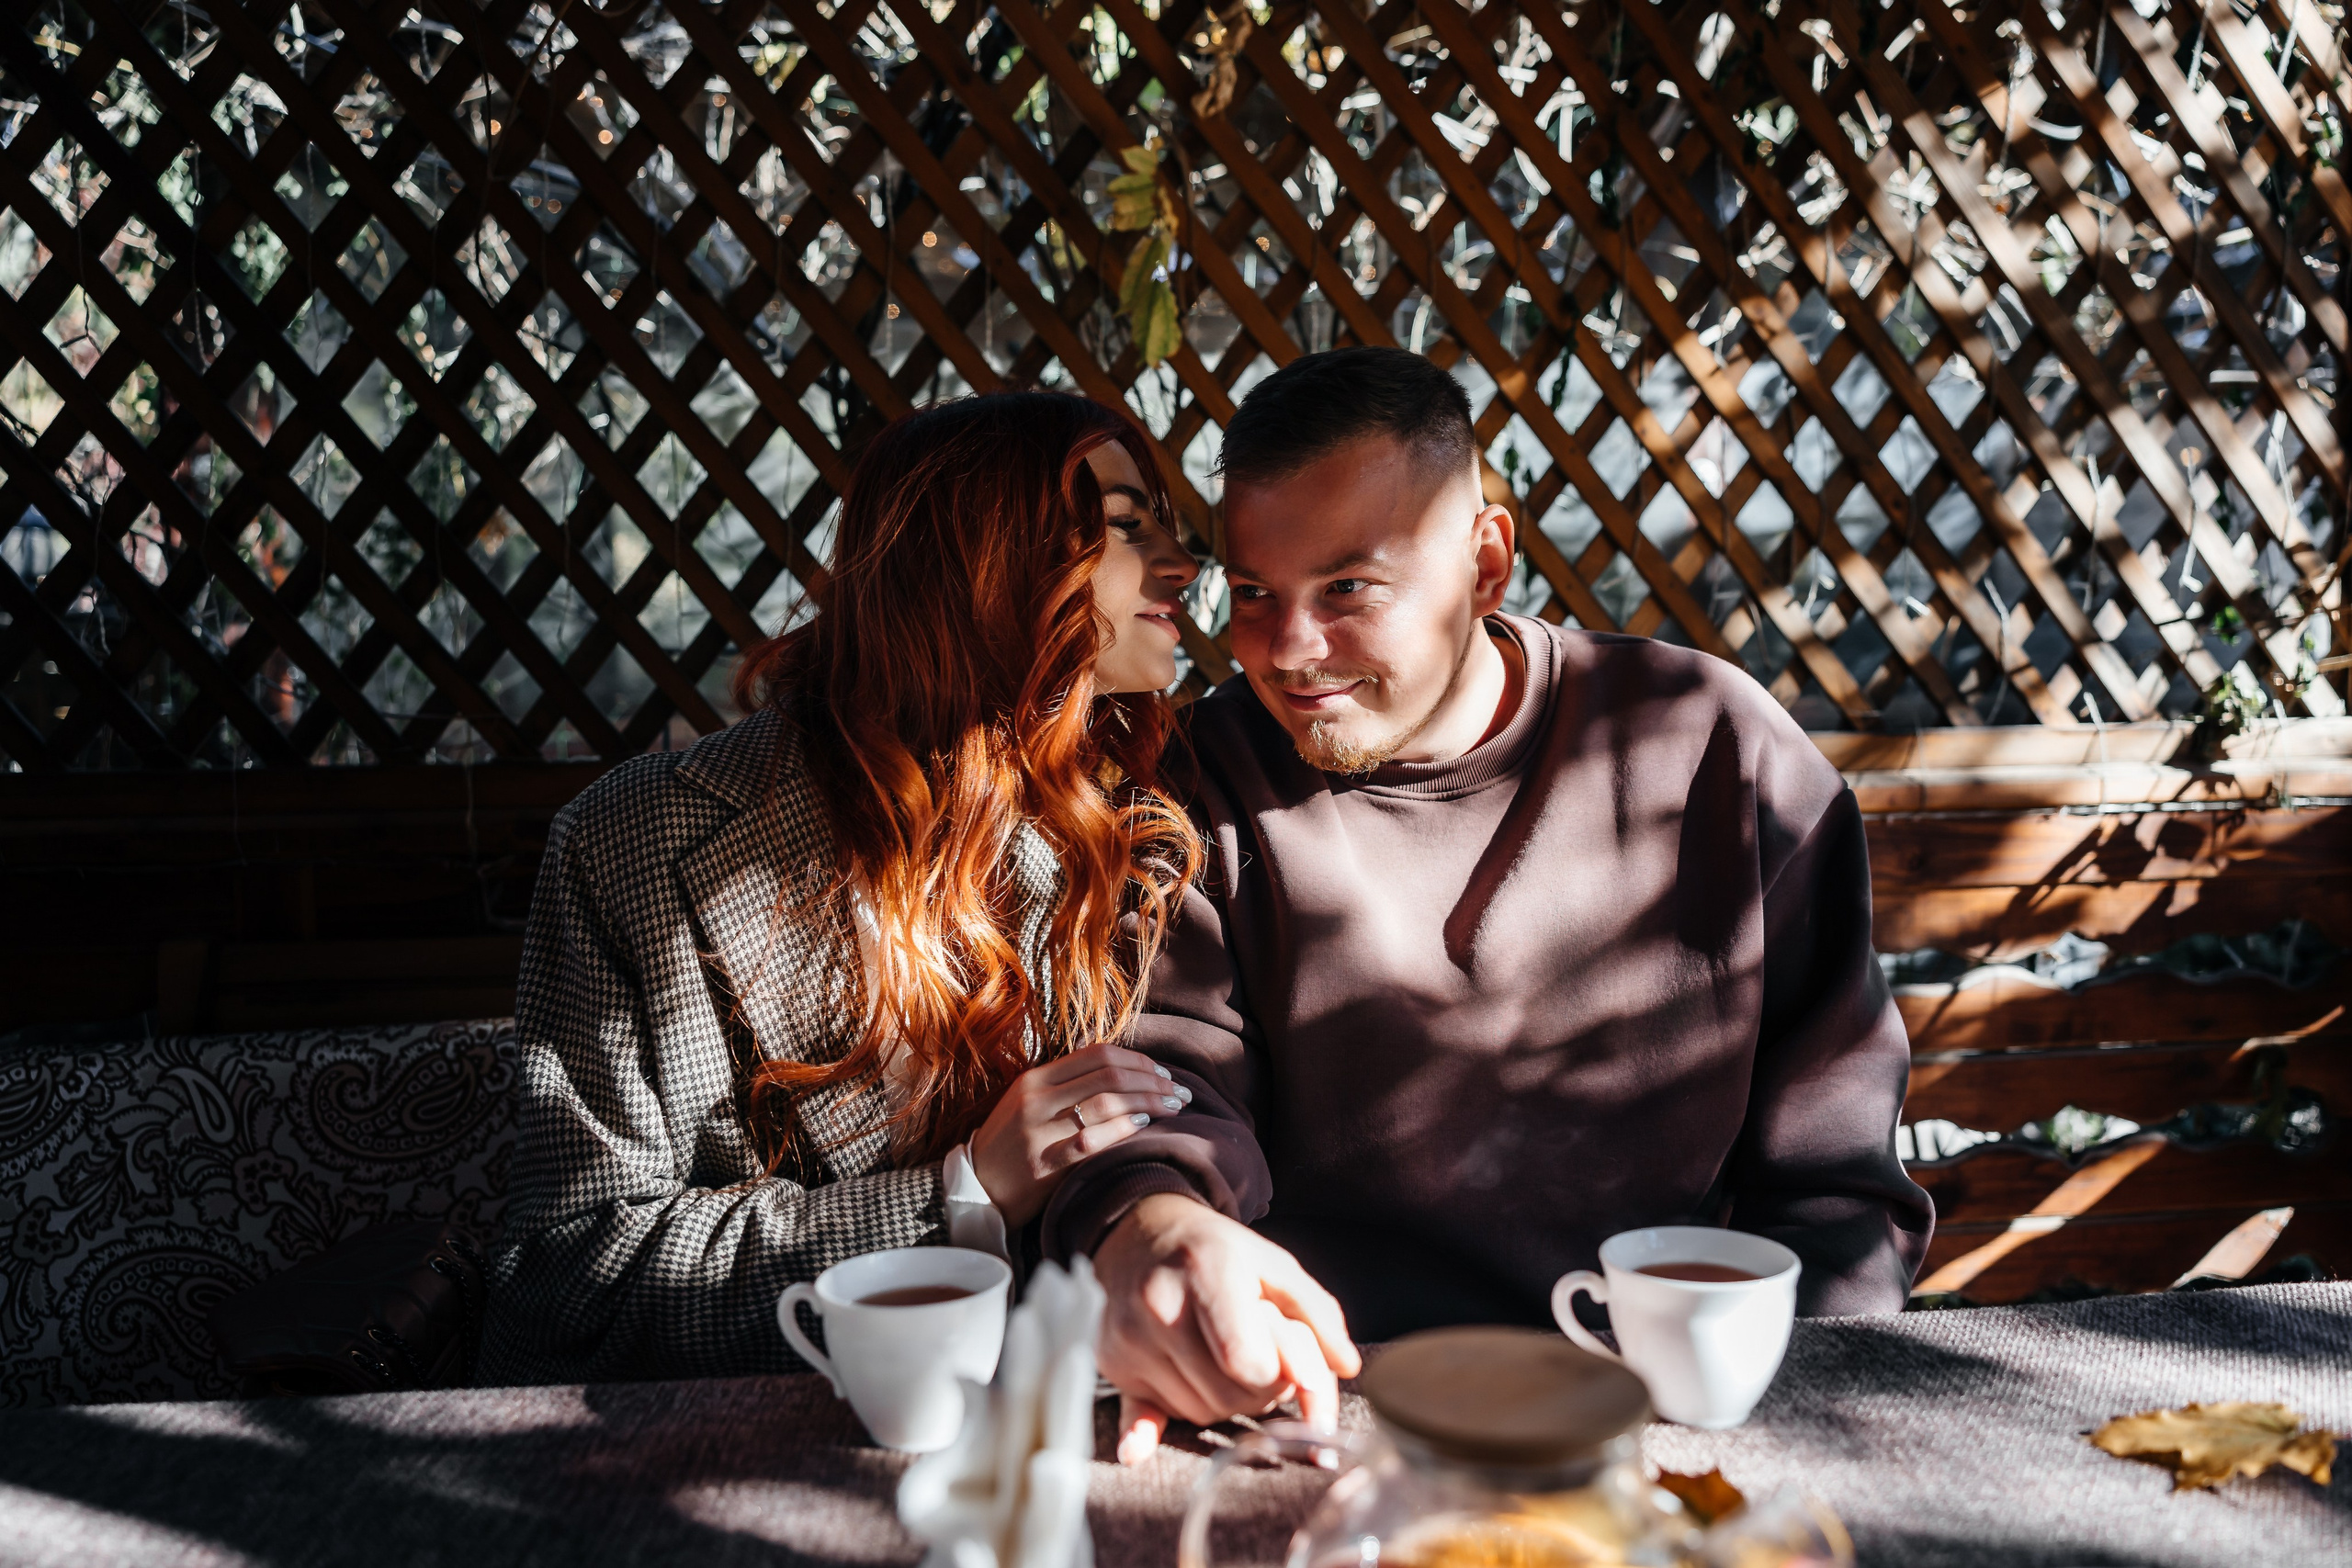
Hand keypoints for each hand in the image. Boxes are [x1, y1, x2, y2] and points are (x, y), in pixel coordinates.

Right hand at [967, 1043, 1190, 1226]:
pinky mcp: (1046, 1164)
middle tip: (1179, 1091)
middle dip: (1152, 1081)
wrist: (976, 1187)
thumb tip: (1118, 1068)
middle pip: (1108, 1077)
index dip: (1137, 1060)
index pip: (1096, 1054)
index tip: (1162, 1072)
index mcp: (1034, 1079)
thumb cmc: (1010, 1144)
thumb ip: (1064, 1083)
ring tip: (1173, 1107)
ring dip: (1149, 1102)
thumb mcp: (1027, 1102)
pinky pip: (1093, 1140)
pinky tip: (1146, 1125)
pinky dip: (1124, 1129)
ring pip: (1106, 1104)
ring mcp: (1040, 1132)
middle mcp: (1037, 1100)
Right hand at [1092, 1193, 1359, 1464]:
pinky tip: (1139, 1449)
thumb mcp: (1274, 1264)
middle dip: (1256, 1393)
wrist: (1141, 1231)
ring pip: (1196, 1413)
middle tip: (1258, 1362)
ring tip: (1222, 1360)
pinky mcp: (1110, 1361)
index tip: (1281, 1362)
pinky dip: (1147, 1431)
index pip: (1247, 1362)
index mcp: (1207, 1270)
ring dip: (1222, 1401)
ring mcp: (1128, 1335)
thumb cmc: (1218, 1251)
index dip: (1276, 1376)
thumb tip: (1347, 1367)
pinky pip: (1143, 1416)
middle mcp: (1159, 1304)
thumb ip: (1318, 1314)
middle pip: (1226, 1396)